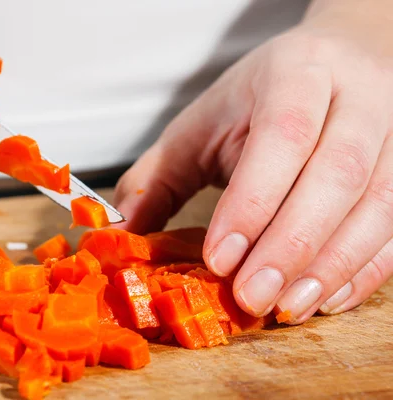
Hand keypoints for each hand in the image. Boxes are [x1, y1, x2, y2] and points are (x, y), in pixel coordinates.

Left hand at [114, 0, 392, 323]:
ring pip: (380, 204)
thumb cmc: (260, 99)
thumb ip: (158, 176)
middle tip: (252, 296)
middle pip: (338, 173)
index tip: (221, 257)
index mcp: (296, 74)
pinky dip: (364, 271)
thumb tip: (121, 232)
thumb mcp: (202, 123)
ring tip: (287, 307)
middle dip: (292, 244)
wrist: (338, 63)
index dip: (254, 201)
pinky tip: (326, 298)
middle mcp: (357, 98)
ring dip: (332, 266)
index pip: (283, 137)